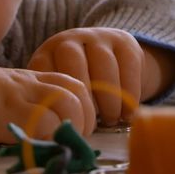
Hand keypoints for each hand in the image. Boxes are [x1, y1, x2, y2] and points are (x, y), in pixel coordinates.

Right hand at [0, 53, 94, 150]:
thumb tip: (29, 129)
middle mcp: (23, 83)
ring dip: (74, 129)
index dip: (81, 104)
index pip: (68, 80)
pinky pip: (43, 125)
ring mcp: (14, 97)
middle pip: (77, 89)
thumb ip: (10, 105)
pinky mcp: (2, 116)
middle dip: (86, 117)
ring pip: (68, 104)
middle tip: (75, 141)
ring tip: (62, 148)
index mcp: (20, 78)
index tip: (76, 128)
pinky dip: (50, 141)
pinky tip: (40, 153)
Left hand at [27, 27, 142, 126]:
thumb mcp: (59, 92)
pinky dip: (129, 92)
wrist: (109, 59)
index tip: (65, 123)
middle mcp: (70, 40)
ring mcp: (97, 37)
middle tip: (91, 124)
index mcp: (47, 54)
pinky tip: (127, 112)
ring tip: (111, 120)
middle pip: (74, 61)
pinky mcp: (123, 40)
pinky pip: (128, 64)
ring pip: (104, 62)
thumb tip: (53, 137)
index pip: (45, 69)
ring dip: (109, 97)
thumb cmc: (77, 87)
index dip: (55, 97)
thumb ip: (54, 107)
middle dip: (84, 96)